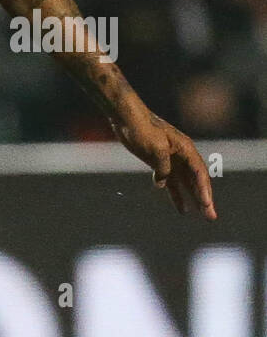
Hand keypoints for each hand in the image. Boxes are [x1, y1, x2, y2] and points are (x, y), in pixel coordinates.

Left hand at [111, 105, 216, 219]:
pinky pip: (171, 182)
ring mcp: (171, 160)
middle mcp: (182, 155)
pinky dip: (176, 194)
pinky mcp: (159, 164)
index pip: (199, 173)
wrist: (126, 119)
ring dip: (192, 199)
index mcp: (185, 149)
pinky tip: (181, 207)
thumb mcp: (154, 147)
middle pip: (196, 181)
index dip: (204, 189)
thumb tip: (162, 184)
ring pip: (186, 183)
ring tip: (200, 215)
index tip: (206, 204)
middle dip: (204, 199)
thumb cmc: (142, 129)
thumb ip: (162, 165)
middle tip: (211, 217)